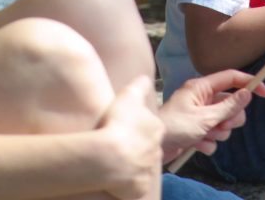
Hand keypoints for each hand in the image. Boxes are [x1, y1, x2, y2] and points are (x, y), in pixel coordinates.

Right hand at [97, 76, 163, 199]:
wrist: (108, 155)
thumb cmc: (117, 123)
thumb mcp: (128, 95)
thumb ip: (140, 86)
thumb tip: (146, 79)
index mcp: (156, 128)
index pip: (151, 128)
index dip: (138, 129)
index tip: (127, 129)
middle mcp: (157, 149)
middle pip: (149, 147)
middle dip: (138, 147)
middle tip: (121, 146)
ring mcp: (149, 169)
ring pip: (143, 166)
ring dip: (134, 164)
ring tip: (117, 162)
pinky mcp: (140, 187)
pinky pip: (136, 184)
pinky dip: (128, 182)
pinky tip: (116, 177)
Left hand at [159, 70, 264, 161]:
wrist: (153, 148)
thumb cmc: (175, 126)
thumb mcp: (205, 117)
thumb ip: (229, 106)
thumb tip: (247, 93)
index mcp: (202, 87)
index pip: (232, 78)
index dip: (250, 83)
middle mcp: (202, 98)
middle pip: (231, 103)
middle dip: (231, 118)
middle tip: (223, 125)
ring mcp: (199, 115)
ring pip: (224, 122)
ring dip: (220, 132)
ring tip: (207, 136)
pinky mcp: (197, 130)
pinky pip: (214, 135)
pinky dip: (209, 142)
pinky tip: (198, 145)